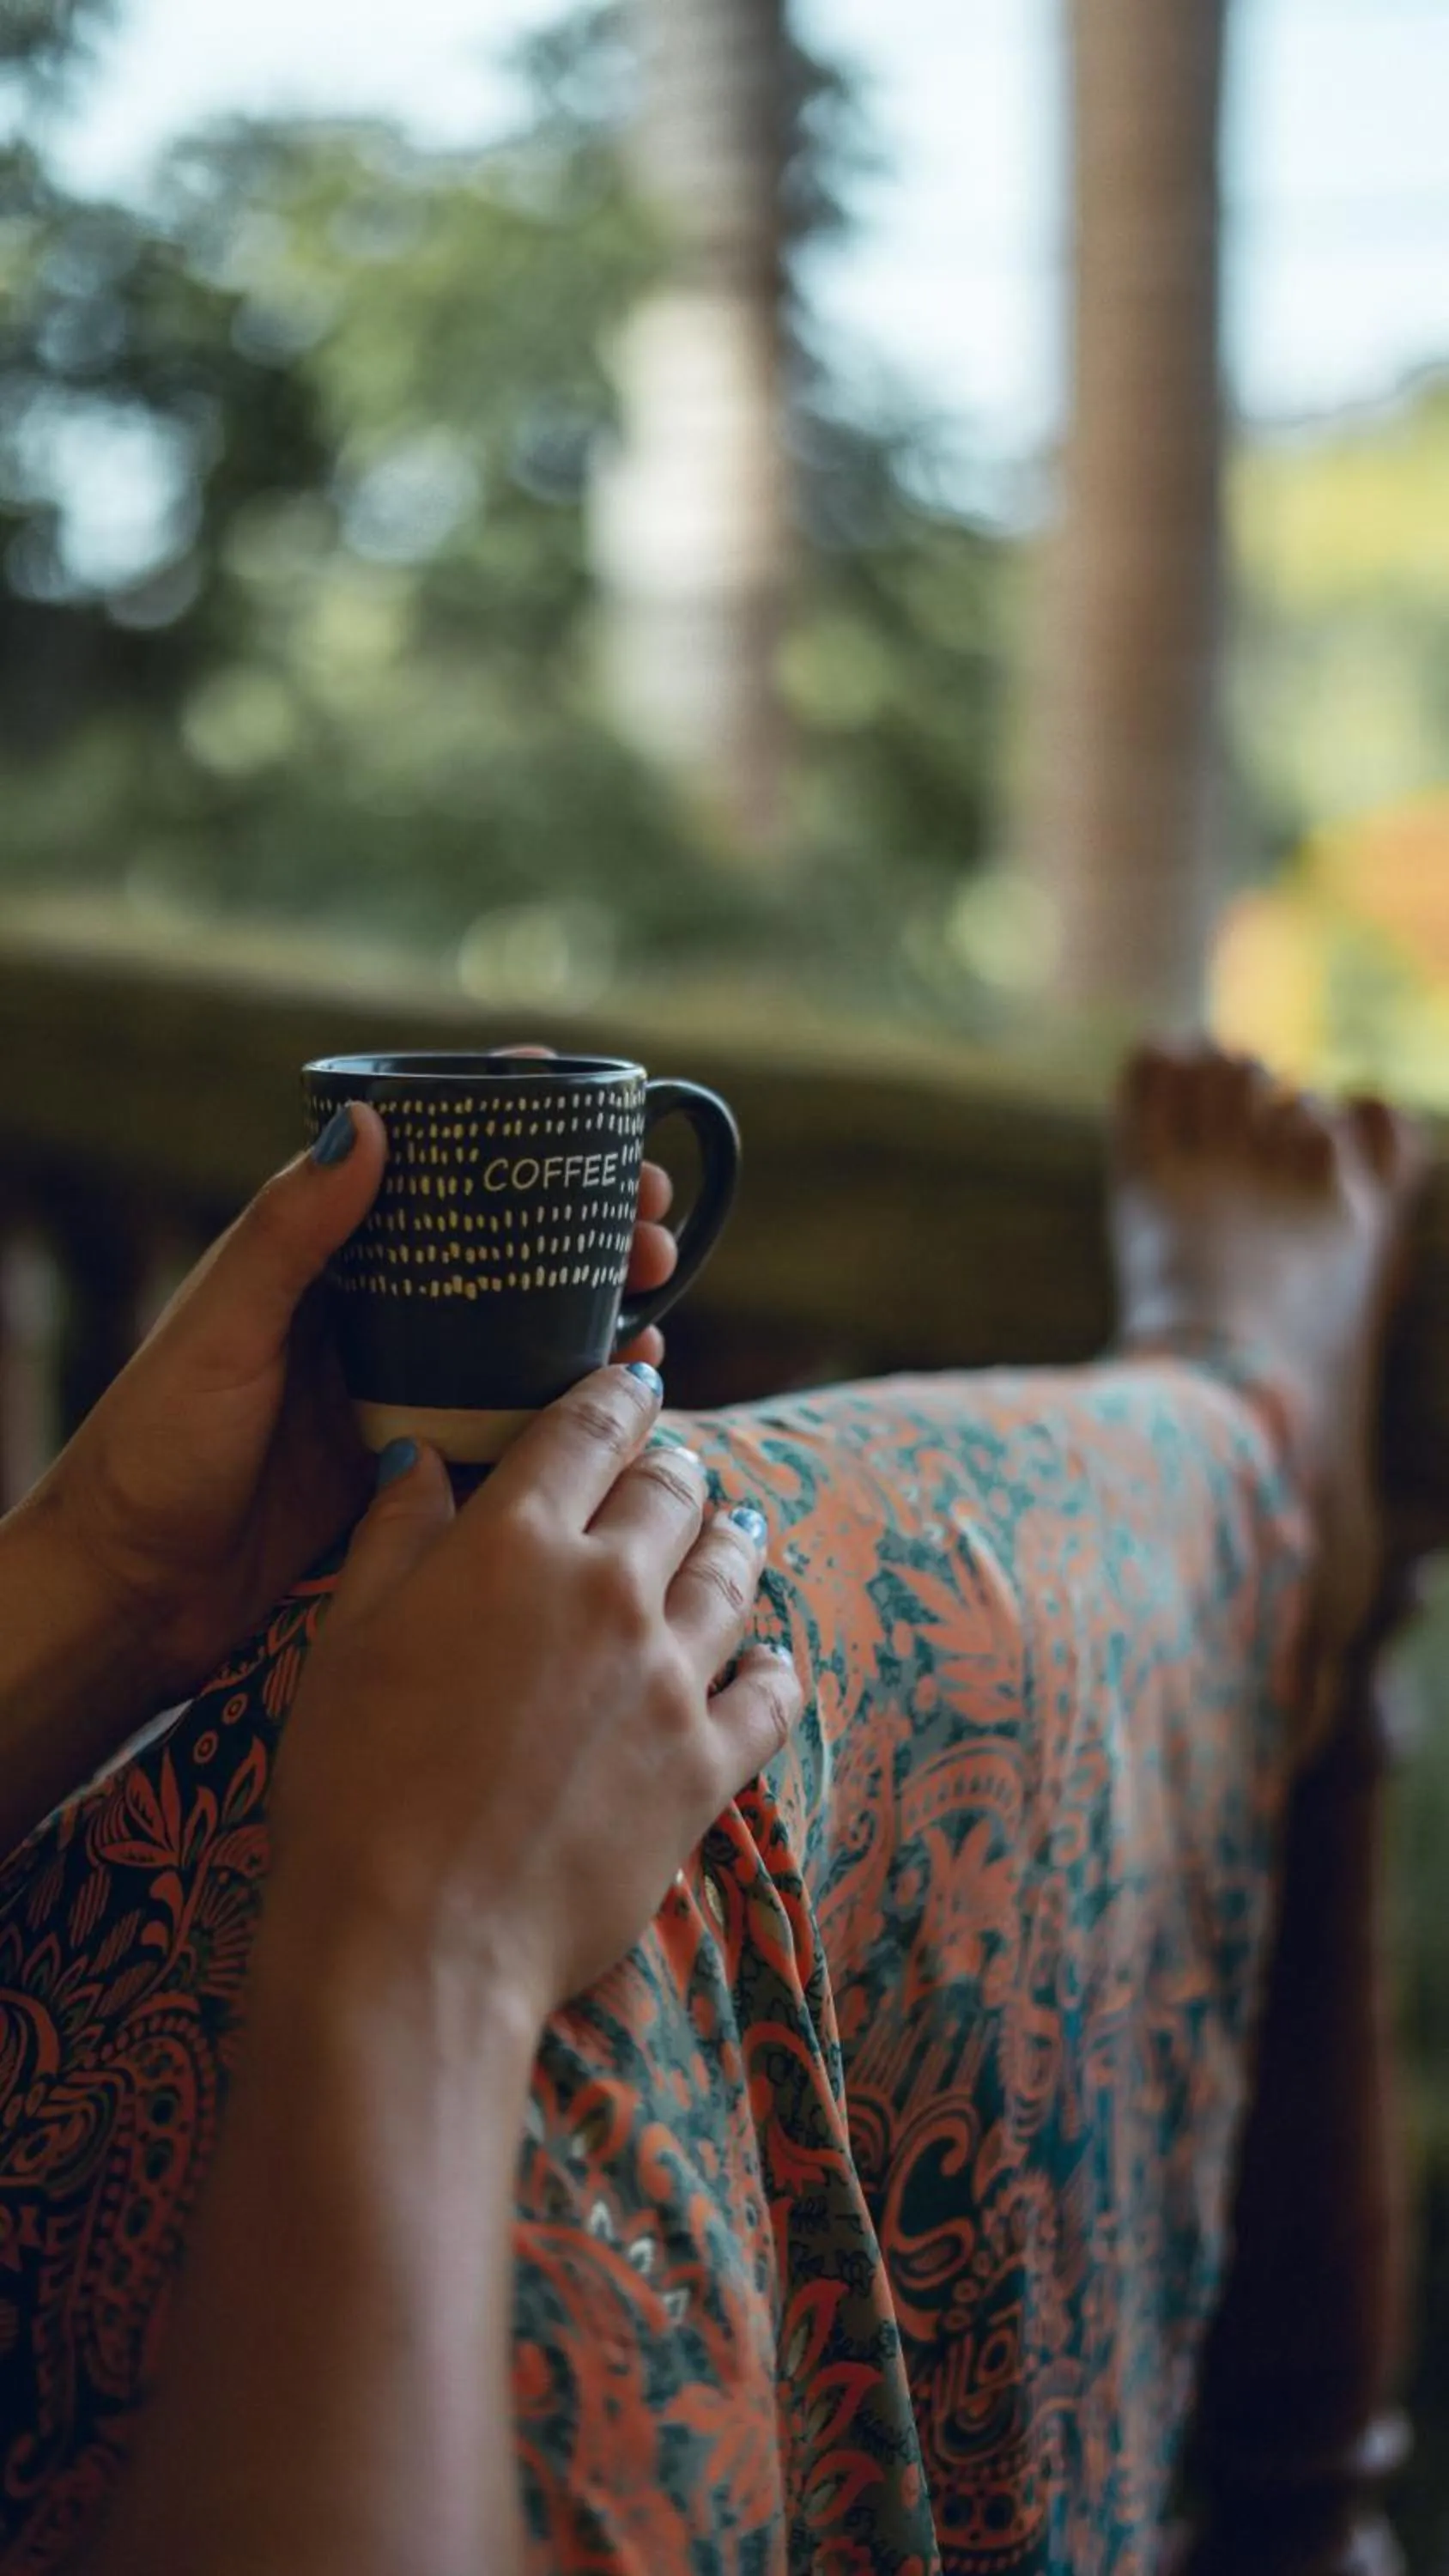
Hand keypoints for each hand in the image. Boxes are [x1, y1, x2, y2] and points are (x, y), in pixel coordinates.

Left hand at [17, 1109, 678, 1722]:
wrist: (135, 1589)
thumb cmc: (154, 1447)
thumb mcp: (223, 1328)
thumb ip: (289, 1232)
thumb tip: (367, 1122)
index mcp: (321, 1261)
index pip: (427, 1166)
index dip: (510, 1129)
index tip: (584, 1103)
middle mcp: (373, 1315)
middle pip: (500, 1244)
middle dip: (586, 1220)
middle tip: (656, 1216)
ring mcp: (404, 1389)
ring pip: (523, 1329)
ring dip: (597, 1302)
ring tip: (660, 1288)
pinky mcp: (424, 1464)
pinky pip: (518, 1419)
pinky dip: (580, 1397)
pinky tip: (632, 1381)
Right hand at [269, 1363, 799, 2020]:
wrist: (414, 1939)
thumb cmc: (351, 1784)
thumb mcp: (346, 1637)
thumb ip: (395, 1533)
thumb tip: (419, 1454)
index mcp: (516, 1541)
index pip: (590, 1426)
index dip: (618, 1390)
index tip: (634, 1380)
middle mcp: (609, 1590)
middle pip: (673, 1492)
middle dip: (674, 1468)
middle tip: (675, 1466)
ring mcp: (669, 1677)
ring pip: (730, 1577)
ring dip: (733, 1544)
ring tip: (738, 1531)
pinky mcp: (707, 1766)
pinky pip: (770, 1693)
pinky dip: (773, 1666)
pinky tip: (770, 1658)